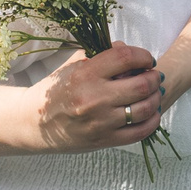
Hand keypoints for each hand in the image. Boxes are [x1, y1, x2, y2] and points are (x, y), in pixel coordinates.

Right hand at [30, 43, 164, 151]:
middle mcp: (94, 98)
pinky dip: (152, 121)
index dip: (143, 55)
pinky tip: (153, 113)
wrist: (34, 123)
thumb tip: (128, 49)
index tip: (147, 59)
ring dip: (156, 98)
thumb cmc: (55, 91)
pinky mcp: (104, 140)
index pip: (125, 57)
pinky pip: (139, 132)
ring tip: (155, 93)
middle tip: (155, 76)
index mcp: (85, 74)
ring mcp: (101, 121)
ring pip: (144, 108)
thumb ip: (100, 54)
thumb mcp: (72, 66)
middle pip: (141, 84)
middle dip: (155, 77)